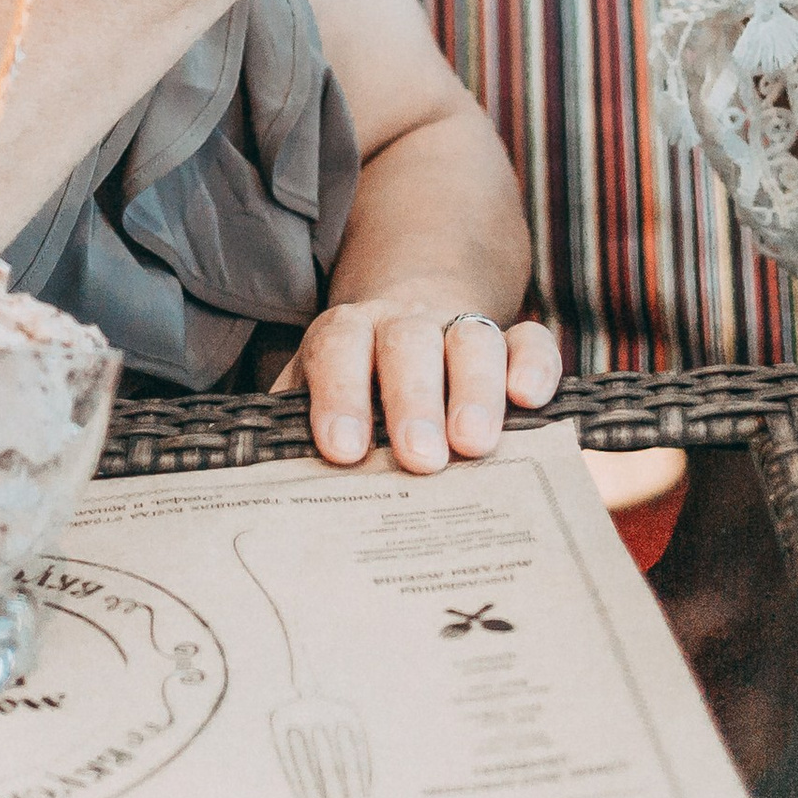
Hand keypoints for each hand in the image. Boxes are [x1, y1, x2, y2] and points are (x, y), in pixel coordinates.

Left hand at [277, 293, 563, 471]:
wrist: (412, 310)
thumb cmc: (355, 385)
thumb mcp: (314, 393)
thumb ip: (290, 429)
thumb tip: (263, 487)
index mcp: (348, 333)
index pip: (339, 348)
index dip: (339, 394)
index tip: (342, 450)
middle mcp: (404, 323)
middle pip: (408, 343)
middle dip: (414, 399)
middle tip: (421, 458)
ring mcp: (461, 325)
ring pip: (472, 338)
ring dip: (475, 389)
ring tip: (475, 444)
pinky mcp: (511, 338)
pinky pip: (530, 338)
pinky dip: (534, 364)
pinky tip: (530, 399)